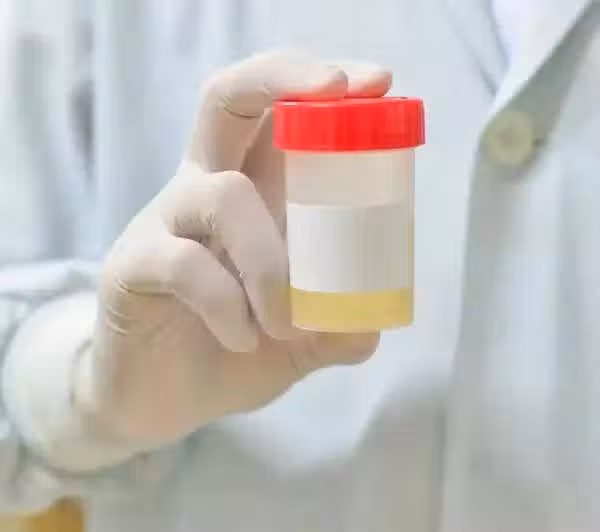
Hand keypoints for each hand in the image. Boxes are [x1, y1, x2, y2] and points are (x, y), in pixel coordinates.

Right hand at [78, 51, 390, 446]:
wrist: (162, 401)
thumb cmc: (234, 352)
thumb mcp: (301, 338)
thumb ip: (341, 324)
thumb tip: (376, 317)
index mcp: (251, 194)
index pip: (275, 114)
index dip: (320, 86)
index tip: (377, 83)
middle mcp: (204, 190)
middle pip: (226, 99)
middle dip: (281, 77)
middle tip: (335, 90)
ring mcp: (163, 223)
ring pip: (223, 195)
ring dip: (271, 266)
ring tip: (286, 325)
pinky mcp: (131, 267)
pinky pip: (185, 265)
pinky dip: (228, 305)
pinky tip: (241, 341)